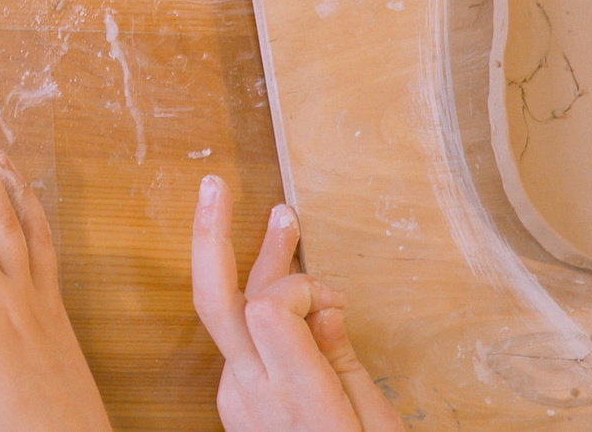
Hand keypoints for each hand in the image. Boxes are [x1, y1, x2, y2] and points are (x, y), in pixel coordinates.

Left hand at [194, 177, 399, 431]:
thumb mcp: (378, 425)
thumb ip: (344, 362)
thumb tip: (324, 305)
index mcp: (295, 401)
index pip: (267, 309)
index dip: (299, 285)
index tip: (337, 297)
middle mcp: (251, 395)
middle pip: (215, 302)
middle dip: (213, 237)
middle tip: (215, 183)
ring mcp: (235, 400)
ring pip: (229, 317)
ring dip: (253, 266)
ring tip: (278, 220)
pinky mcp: (235, 404)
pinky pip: (241, 343)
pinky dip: (263, 310)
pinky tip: (283, 284)